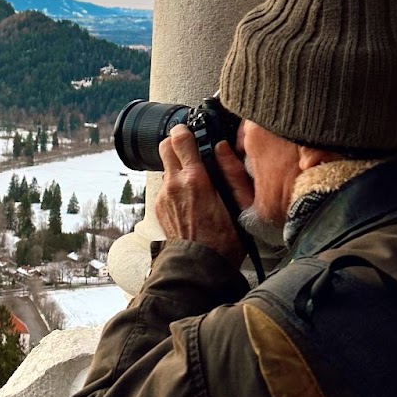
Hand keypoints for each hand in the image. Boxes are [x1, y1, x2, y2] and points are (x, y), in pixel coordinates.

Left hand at [154, 126, 253, 263]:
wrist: (199, 265)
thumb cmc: (224, 239)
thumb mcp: (237, 204)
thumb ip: (231, 173)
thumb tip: (222, 148)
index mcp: (195, 179)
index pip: (180, 139)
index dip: (184, 131)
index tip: (189, 130)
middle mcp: (174, 184)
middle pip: (164, 146)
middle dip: (175, 143)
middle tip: (190, 149)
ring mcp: (163, 196)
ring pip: (166, 168)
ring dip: (178, 168)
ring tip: (196, 181)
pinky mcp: (159, 207)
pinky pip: (166, 187)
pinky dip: (175, 186)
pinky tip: (190, 199)